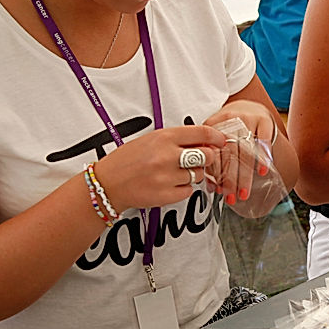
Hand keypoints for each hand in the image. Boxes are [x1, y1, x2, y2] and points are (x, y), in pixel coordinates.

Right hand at [93, 125, 226, 211]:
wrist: (107, 183)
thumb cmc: (128, 160)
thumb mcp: (151, 140)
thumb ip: (177, 140)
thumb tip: (205, 142)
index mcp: (164, 137)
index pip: (202, 133)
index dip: (216, 137)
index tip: (221, 141)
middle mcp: (167, 156)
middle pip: (207, 155)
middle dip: (207, 158)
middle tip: (198, 160)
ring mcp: (167, 177)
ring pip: (198, 175)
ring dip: (193, 174)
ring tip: (175, 173)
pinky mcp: (166, 195)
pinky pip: (189, 191)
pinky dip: (183, 189)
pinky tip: (169, 184)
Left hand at [205, 100, 278, 204]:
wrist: (248, 106)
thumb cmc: (230, 127)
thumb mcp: (215, 135)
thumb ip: (212, 156)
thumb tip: (211, 185)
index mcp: (213, 125)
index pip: (213, 152)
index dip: (215, 174)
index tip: (218, 190)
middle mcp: (230, 120)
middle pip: (230, 154)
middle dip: (231, 179)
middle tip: (232, 197)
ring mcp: (248, 119)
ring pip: (246, 150)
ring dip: (245, 175)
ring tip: (244, 192)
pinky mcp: (264, 120)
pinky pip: (264, 141)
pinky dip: (263, 157)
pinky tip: (262, 171)